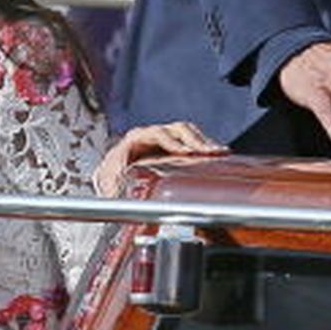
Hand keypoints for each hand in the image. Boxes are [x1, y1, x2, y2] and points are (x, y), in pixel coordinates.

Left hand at [92, 121, 226, 194]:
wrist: (114, 171)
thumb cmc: (112, 176)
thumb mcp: (110, 180)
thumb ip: (114, 186)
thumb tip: (114, 199)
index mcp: (136, 138)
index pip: (156, 134)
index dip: (171, 142)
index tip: (184, 152)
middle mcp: (152, 134)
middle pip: (177, 130)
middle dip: (195, 141)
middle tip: (210, 152)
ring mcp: (165, 137)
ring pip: (188, 134)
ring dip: (204, 143)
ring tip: (220, 153)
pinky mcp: (176, 145)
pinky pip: (192, 142)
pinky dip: (205, 148)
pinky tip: (219, 157)